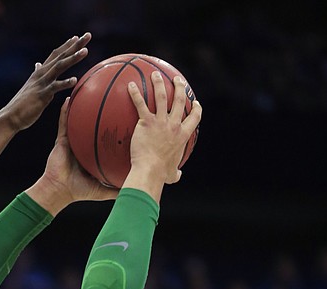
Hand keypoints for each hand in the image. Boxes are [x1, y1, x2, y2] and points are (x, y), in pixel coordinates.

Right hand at [1, 35, 91, 131]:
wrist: (11, 116)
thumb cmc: (22, 104)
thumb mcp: (31, 85)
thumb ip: (37, 74)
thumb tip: (38, 64)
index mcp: (40, 72)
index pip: (55, 55)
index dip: (66, 46)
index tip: (77, 38)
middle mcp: (42, 74)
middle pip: (61, 56)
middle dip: (75, 45)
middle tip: (88, 35)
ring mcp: (42, 83)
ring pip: (59, 67)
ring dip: (72, 58)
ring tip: (85, 51)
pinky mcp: (42, 94)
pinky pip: (55, 87)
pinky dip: (64, 83)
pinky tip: (74, 80)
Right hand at [38, 98, 118, 207]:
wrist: (59, 191)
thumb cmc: (78, 191)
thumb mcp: (103, 190)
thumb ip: (117, 189)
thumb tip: (133, 189)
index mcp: (91, 156)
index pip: (104, 141)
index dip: (113, 131)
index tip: (125, 120)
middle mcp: (82, 146)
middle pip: (94, 126)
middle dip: (101, 113)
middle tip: (112, 99)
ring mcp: (71, 142)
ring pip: (78, 120)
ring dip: (81, 106)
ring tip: (88, 91)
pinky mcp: (61, 140)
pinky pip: (63, 122)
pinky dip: (64, 111)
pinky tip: (68, 99)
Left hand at [126, 72, 201, 188]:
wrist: (150, 171)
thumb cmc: (160, 175)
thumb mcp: (171, 175)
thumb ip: (175, 173)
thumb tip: (178, 176)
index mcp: (182, 135)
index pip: (194, 118)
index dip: (196, 109)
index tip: (195, 102)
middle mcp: (174, 125)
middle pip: (179, 100)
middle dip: (180, 88)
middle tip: (178, 81)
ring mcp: (160, 121)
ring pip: (161, 96)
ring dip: (159, 83)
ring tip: (155, 75)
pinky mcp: (146, 122)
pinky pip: (140, 104)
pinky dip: (135, 94)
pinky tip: (129, 86)